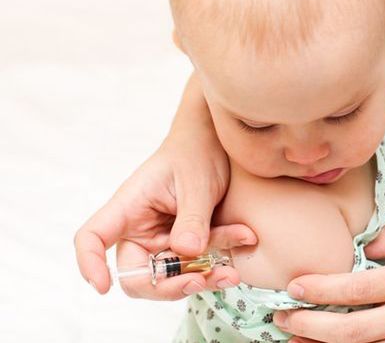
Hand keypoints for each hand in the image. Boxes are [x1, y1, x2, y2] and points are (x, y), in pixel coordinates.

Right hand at [74, 130, 255, 298]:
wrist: (218, 146)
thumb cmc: (197, 153)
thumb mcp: (196, 182)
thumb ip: (192, 217)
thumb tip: (187, 252)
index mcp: (129, 208)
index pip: (93, 238)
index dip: (90, 264)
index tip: (102, 287)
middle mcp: (141, 230)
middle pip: (138, 275)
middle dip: (169, 286)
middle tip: (200, 281)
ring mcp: (164, 241)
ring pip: (175, 276)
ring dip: (204, 277)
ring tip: (232, 271)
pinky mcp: (188, 246)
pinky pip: (199, 265)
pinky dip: (220, 262)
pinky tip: (244, 239)